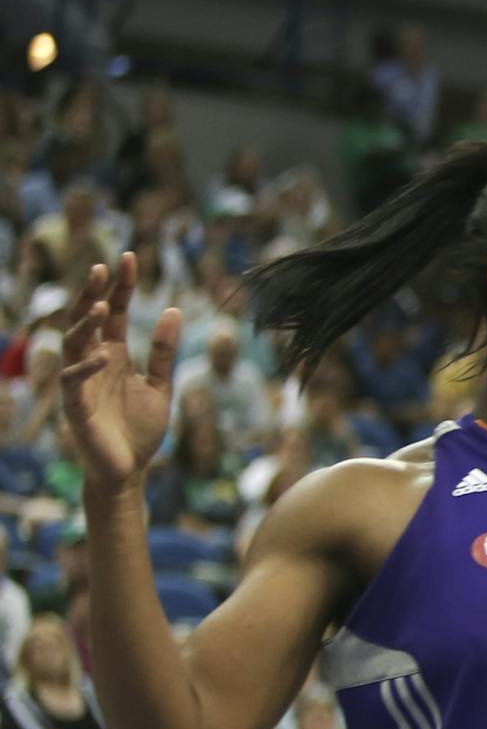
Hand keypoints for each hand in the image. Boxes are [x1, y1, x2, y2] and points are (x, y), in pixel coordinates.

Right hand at [61, 254, 183, 492]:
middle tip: (102, 267)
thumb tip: (172, 310)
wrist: (129, 471)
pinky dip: (86, 368)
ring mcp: (81, 383)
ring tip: (99, 306)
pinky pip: (73, 382)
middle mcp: (94, 363)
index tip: (129, 257)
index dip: (120, 287)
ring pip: (73, 345)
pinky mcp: (76, 407)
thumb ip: (163, 351)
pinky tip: (102, 355)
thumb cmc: (140, 429)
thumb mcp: (159, 385)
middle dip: (93, 293)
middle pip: (87, 320)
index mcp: (114, 355)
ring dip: (84, 325)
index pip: (113, 313)